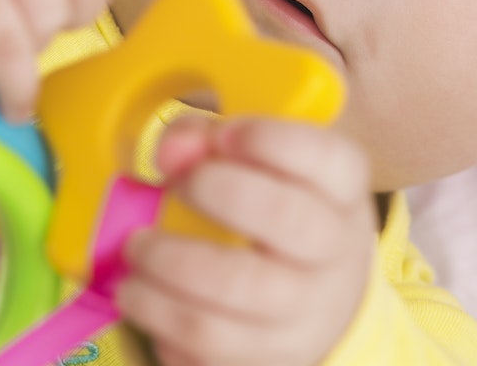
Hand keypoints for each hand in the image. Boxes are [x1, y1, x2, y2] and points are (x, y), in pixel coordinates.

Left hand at [117, 116, 376, 365]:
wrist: (317, 296)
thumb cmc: (273, 209)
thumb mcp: (254, 164)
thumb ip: (204, 138)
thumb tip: (170, 150)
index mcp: (340, 192)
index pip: (326, 157)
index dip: (268, 138)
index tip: (222, 134)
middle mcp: (334, 256)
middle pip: (287, 218)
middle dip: (214, 191)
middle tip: (173, 186)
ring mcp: (306, 317)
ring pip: (236, 294)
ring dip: (168, 267)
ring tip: (136, 249)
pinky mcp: (271, 362)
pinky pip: (208, 350)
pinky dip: (162, 322)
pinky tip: (147, 295)